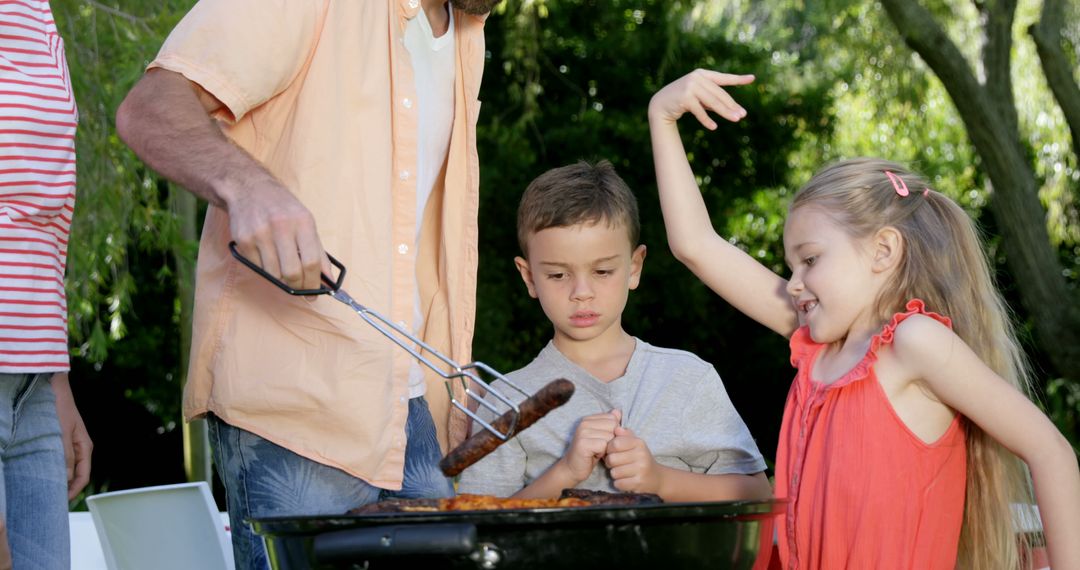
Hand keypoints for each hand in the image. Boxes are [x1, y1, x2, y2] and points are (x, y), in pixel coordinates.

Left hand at [51, 373, 92, 499]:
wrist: (52, 386)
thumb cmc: (58, 407)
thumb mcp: (61, 434)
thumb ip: (65, 456)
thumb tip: (67, 479)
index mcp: (85, 447)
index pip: (83, 476)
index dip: (73, 491)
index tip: (59, 502)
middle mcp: (79, 447)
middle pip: (75, 474)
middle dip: (65, 487)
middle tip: (49, 498)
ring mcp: (70, 443)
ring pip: (66, 467)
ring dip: (58, 477)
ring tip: (44, 486)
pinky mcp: (60, 439)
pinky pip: (59, 459)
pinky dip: (53, 467)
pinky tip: (42, 470)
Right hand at [225, 174, 330, 291]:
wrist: (248, 188)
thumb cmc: (282, 208)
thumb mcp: (306, 222)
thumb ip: (319, 253)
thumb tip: (329, 281)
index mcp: (302, 222)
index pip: (311, 261)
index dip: (314, 283)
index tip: (314, 293)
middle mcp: (281, 227)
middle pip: (292, 272)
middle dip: (298, 286)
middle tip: (299, 289)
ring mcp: (260, 234)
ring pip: (273, 274)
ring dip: (280, 277)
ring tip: (282, 266)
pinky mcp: (243, 241)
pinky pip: (258, 267)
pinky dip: (265, 268)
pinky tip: (266, 255)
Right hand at [559, 409, 621, 482]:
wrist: (573, 469)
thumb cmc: (590, 453)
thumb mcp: (602, 436)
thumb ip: (610, 423)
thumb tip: (618, 411)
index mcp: (588, 419)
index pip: (613, 418)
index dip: (613, 432)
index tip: (603, 440)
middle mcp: (584, 422)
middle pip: (613, 426)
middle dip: (611, 439)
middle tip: (600, 447)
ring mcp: (582, 432)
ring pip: (610, 436)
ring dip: (607, 448)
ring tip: (596, 451)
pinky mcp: (582, 443)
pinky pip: (604, 446)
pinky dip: (602, 453)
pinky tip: (594, 455)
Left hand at [604, 426, 661, 493]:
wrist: (657, 478)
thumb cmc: (640, 458)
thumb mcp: (635, 444)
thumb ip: (625, 435)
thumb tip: (616, 428)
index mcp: (639, 443)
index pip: (615, 443)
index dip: (609, 449)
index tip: (612, 452)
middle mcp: (641, 455)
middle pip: (612, 459)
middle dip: (610, 463)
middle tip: (616, 464)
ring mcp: (641, 470)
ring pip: (614, 472)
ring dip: (615, 474)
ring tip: (622, 472)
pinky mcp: (639, 483)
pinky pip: (618, 483)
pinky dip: (619, 483)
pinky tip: (625, 480)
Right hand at [648, 69, 753, 128]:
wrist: (660, 104)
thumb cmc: (683, 100)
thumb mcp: (699, 97)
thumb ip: (713, 99)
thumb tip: (733, 110)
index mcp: (703, 74)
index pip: (724, 78)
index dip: (738, 79)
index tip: (752, 78)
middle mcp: (697, 77)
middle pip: (719, 94)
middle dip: (732, 106)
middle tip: (742, 115)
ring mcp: (691, 86)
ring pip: (712, 102)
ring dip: (725, 112)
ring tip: (736, 119)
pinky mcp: (685, 97)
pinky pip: (699, 111)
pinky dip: (706, 120)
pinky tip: (714, 127)